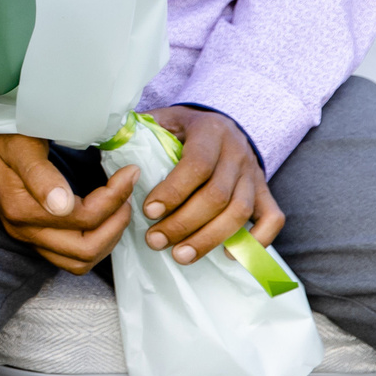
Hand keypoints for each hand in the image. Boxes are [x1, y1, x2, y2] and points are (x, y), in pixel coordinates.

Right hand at [0, 131, 138, 274]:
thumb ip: (39, 175)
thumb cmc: (2, 136)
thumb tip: (62, 206)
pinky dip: (93, 244)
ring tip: (119, 210)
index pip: (83, 217)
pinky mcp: (33, 237)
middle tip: (128, 196)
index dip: (113, 198)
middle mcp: (23, 229)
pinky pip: (69, 257)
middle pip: (84, 250)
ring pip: (79, 262)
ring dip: (107, 240)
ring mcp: (27, 237)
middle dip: (115, 225)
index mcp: (20, 207)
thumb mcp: (21, 146)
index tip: (128, 173)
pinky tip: (103, 220)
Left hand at [138, 105, 283, 265]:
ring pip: (240, 212)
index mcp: (209, 131)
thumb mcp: (162, 119)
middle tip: (156, 241)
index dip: (172, 192)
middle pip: (217, 196)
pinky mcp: (265, 191)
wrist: (222, 122)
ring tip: (180, 256)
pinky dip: (257, 240)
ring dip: (209, 238)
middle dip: (184, 223)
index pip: (196, 165)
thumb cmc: (183, 128)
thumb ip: (139, 130)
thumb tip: (103, 140)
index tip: (148, 212)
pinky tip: (228, 255)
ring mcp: (254, 173)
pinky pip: (273, 218)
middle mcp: (237, 152)